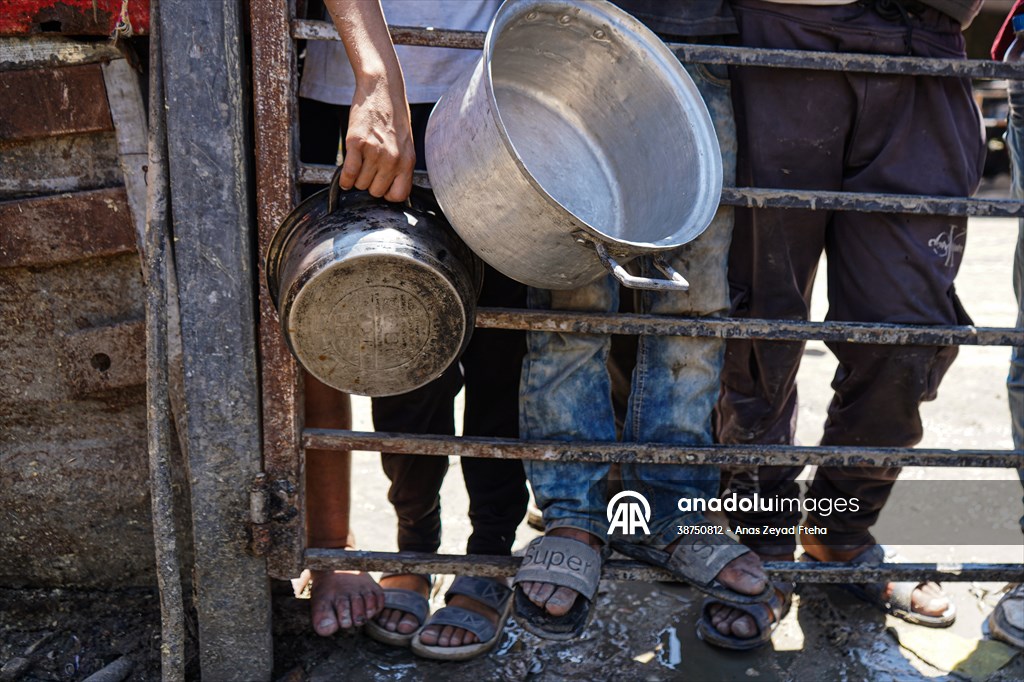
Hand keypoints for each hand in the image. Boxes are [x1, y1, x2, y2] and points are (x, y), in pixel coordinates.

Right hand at [341, 73, 415, 201]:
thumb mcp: (406, 144)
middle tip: (368, 171)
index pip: (398, 195)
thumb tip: (389, 188)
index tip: (381, 185)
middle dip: (369, 184)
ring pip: (360, 184)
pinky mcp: (356, 143)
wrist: (383, 89)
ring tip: (359, 166)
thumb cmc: (394, 116)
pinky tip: (345, 177)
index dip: (387, 193)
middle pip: (375, 191)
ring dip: (357, 178)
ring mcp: (374, 152)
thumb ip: (400, 166)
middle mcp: (392, 159)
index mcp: (407, 161)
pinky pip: (348, 173)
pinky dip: (344, 179)